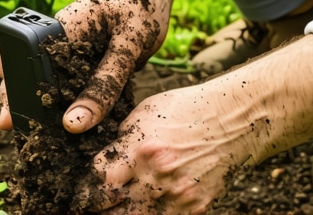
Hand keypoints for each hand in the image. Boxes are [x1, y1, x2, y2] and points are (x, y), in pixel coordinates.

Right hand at [0, 0, 167, 132]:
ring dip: (52, 108)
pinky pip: (74, 86)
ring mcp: (72, 51)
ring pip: (51, 83)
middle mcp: (60, 38)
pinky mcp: (86, 63)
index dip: (11, 84)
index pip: (21, 54)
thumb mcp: (128, 45)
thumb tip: (74, 124)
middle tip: (31, 134)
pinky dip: (76, 105)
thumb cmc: (140, 9)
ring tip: (52, 139)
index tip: (11, 118)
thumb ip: (106, 83)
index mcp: (62, 25)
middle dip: (27, 103)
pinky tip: (81, 126)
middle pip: (30, 72)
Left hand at [87, 75, 265, 214]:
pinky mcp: (195, 208)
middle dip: (97, 210)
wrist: (233, 118)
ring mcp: (176, 196)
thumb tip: (106, 159)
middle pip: (110, 211)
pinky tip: (148, 206)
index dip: (82, 193)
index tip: (79, 197)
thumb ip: (123, 138)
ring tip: (119, 208)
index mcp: (139, 149)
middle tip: (93, 207)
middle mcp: (156, 177)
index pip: (95, 183)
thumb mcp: (146, 112)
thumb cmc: (188, 108)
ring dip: (123, 214)